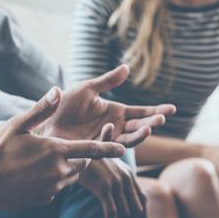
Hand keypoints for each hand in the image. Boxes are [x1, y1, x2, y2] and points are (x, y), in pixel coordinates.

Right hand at [0, 88, 125, 217]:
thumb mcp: (16, 125)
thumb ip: (41, 109)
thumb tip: (58, 90)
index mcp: (55, 150)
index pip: (91, 149)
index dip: (108, 147)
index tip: (123, 147)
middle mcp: (58, 171)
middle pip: (82, 164)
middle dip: (81, 157)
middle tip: (66, 149)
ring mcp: (52, 187)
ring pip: (71, 176)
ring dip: (67, 168)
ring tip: (44, 160)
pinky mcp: (44, 199)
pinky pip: (57, 188)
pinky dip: (53, 180)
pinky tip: (33, 175)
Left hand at [39, 65, 176, 146]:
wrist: (45, 124)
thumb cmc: (64, 106)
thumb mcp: (87, 89)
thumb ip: (107, 81)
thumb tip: (126, 68)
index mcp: (116, 112)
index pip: (141, 112)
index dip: (156, 110)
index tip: (172, 109)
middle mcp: (115, 127)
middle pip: (140, 127)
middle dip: (152, 123)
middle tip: (161, 119)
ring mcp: (107, 140)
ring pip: (129, 140)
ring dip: (140, 135)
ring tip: (148, 128)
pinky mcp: (96, 149)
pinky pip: (108, 145)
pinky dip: (111, 137)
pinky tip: (110, 126)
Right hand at [79, 158, 146, 217]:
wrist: (74, 151)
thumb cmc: (88, 160)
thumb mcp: (108, 167)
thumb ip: (117, 179)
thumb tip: (121, 197)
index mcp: (129, 174)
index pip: (142, 199)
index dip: (143, 216)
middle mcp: (125, 179)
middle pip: (136, 209)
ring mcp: (115, 184)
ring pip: (126, 214)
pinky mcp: (104, 189)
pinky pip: (112, 213)